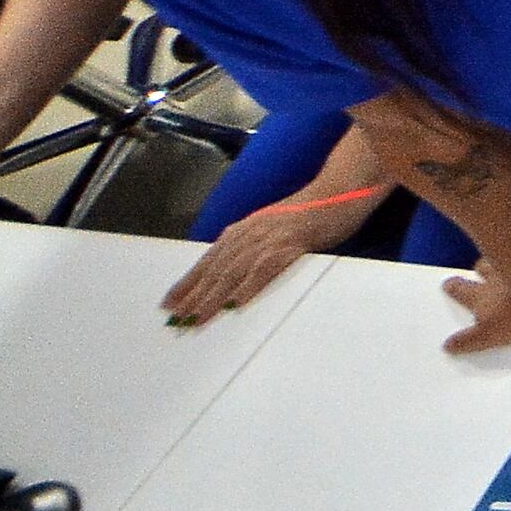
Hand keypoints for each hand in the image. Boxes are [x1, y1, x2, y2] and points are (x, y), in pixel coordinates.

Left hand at [161, 186, 387, 324]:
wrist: (341, 190)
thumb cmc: (311, 213)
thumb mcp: (272, 229)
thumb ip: (251, 247)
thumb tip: (231, 273)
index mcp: (242, 230)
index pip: (207, 261)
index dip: (187, 284)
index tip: (169, 304)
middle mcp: (249, 232)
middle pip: (216, 270)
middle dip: (194, 297)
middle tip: (176, 321)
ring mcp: (270, 237)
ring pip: (234, 272)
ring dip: (214, 297)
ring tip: (198, 318)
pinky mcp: (293, 242)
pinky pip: (267, 267)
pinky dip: (250, 285)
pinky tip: (238, 302)